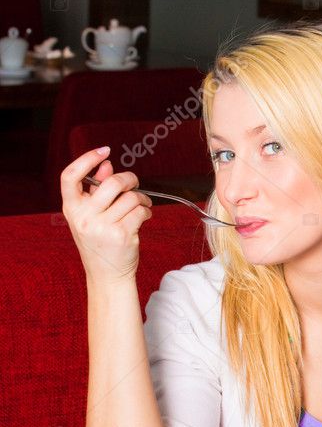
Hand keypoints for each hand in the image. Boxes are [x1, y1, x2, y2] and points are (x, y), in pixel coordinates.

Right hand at [61, 146, 152, 284]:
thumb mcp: (91, 216)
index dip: (86, 159)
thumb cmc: (100, 242)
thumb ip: (96, 190)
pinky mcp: (122, 234)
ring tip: (141, 205)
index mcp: (71, 209)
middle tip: (134, 184)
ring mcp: (102, 227)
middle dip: (129, 179)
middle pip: (111, 183)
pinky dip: (147, 211)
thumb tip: (107, 165)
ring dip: (141, 198)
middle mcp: (84, 217)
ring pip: (130, 197)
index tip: (104, 151)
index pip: (70, 176)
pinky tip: (144, 216)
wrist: (107, 274)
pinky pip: (140, 211)